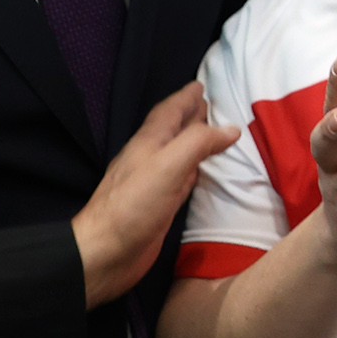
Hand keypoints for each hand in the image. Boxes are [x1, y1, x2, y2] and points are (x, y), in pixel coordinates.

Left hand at [71, 81, 241, 308]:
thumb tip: (231, 129)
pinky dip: (196, 167)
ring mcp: (155, 182)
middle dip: (192, 114)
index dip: (185, 97)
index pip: (169, 111)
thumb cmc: (133, 206)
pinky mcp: (161, 203)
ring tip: (216, 132)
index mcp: (150, 142)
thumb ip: (199, 142)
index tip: (202, 84)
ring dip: (196, 140)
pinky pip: (183, 177)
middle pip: (174, 129)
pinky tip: (204, 171)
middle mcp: (151, 158)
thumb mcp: (168, 165)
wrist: (105, 253)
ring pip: (180, 152)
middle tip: (214, 104)